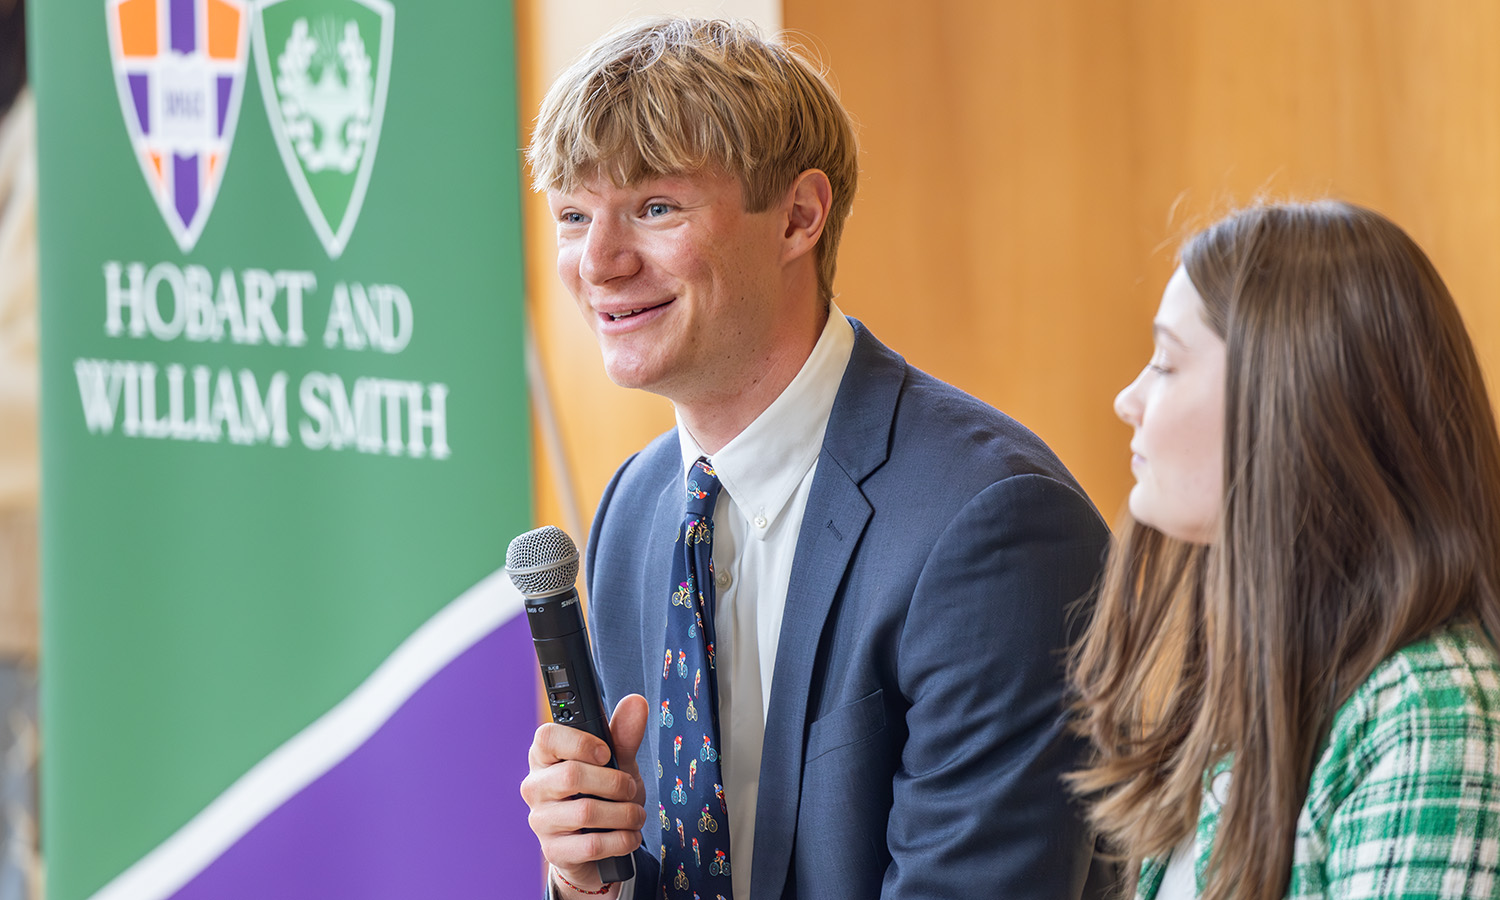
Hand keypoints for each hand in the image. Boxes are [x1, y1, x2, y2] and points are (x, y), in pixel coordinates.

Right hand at [521, 694, 648, 895]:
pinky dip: (621, 840)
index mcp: (545, 757)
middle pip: (571, 775)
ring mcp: (541, 820)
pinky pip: (591, 845)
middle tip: (630, 789)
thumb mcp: (616, 762)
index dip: (579, 742)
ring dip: (624, 814)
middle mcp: (536, 786)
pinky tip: (630, 836)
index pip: (546, 737)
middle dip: (615, 782)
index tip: (606, 753)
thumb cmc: (602, 793)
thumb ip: (624, 734)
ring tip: (636, 815)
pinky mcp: (553, 851)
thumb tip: (637, 702)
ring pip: (585, 812)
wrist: (597, 843)